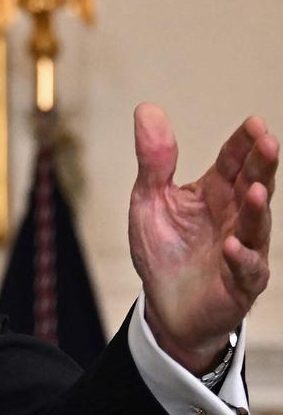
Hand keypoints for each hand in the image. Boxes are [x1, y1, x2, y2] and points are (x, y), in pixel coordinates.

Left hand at [128, 103, 275, 373]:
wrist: (166, 306)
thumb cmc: (164, 250)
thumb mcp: (149, 199)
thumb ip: (153, 160)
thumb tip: (147, 108)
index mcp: (215, 192)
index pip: (234, 161)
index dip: (243, 144)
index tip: (254, 124)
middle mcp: (235, 216)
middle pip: (254, 186)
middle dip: (263, 165)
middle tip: (268, 143)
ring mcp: (243, 249)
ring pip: (257, 226)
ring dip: (258, 209)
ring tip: (257, 190)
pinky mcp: (239, 284)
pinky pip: (246, 269)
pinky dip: (241, 257)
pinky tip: (233, 245)